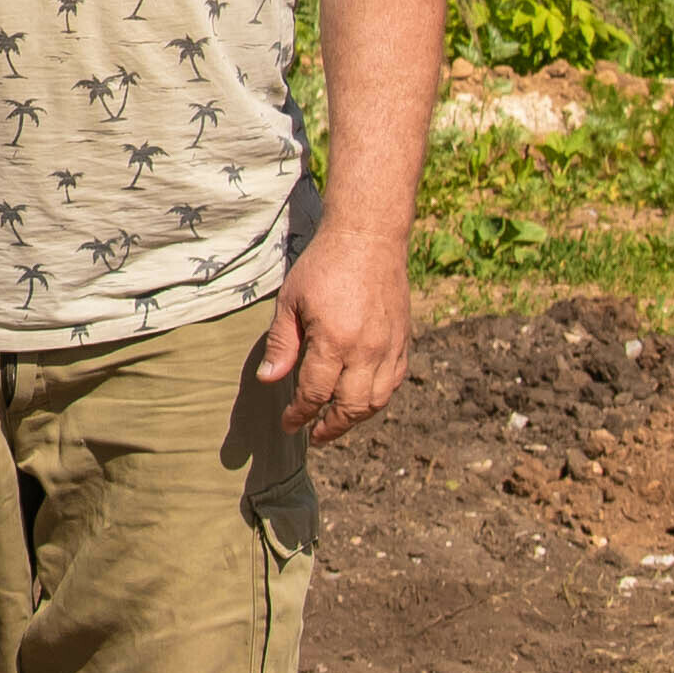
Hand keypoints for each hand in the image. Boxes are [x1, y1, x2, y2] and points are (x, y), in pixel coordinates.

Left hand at [253, 229, 412, 447]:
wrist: (369, 237)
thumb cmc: (324, 266)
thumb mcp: (291, 302)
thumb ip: (282, 344)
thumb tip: (269, 380)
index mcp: (335, 342)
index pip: (314, 394)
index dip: (299, 414)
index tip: (289, 424)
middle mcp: (367, 351)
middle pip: (349, 407)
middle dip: (329, 427)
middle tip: (313, 435)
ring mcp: (390, 347)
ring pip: (375, 401)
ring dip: (354, 418)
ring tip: (335, 423)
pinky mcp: (404, 341)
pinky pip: (393, 382)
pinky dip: (377, 398)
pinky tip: (361, 399)